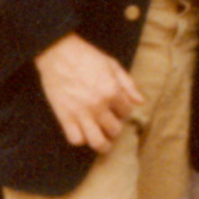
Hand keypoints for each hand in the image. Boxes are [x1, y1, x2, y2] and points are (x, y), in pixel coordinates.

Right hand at [34, 33, 144, 152]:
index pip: (127, 112)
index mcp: (112, 91)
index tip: (118, 108)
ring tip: (104, 144)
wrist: (58, 53)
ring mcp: (81, 113)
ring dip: (103, 145)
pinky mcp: (64, 116)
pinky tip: (83, 133)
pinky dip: (81, 139)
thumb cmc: (87, 56)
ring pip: (97, 141)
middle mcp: (98, 105)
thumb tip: (140, 102)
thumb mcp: (113, 65)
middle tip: (111, 123)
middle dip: (115, 127)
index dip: (124, 110)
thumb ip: (128, 84)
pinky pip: (76, 139)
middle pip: (114, 129)